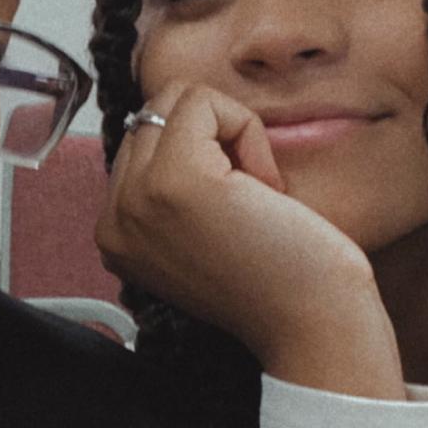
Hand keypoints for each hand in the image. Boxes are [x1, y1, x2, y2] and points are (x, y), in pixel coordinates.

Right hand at [98, 84, 404, 398]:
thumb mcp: (202, 234)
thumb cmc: (279, 282)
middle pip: (152, 114)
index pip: (141, 142)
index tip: (233, 211)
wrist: (314, 327)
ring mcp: (136, 199)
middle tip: (248, 199)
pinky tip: (265, 188)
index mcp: (115, 233)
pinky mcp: (173, 180)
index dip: (200, 154)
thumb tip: (179, 115)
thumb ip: (170, 189)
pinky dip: (246, 130)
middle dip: (211, 137)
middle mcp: (113, 218)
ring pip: (173, 100)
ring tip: (253, 192)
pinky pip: (202, 103)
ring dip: (227, 132)